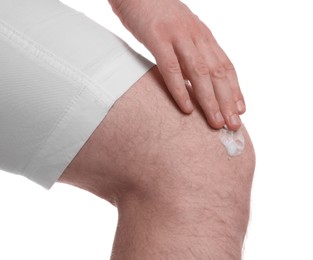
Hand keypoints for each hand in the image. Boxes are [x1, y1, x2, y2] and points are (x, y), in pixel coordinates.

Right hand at [109, 0, 244, 130]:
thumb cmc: (158, 15)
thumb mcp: (182, 33)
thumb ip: (191, 53)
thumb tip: (197, 80)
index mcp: (204, 36)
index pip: (226, 66)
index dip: (235, 89)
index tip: (240, 111)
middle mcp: (196, 36)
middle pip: (217, 73)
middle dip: (227, 101)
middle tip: (233, 125)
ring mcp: (178, 36)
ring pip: (199, 72)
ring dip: (209, 100)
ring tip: (215, 122)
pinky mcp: (157, 37)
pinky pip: (171, 67)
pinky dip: (179, 89)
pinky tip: (185, 108)